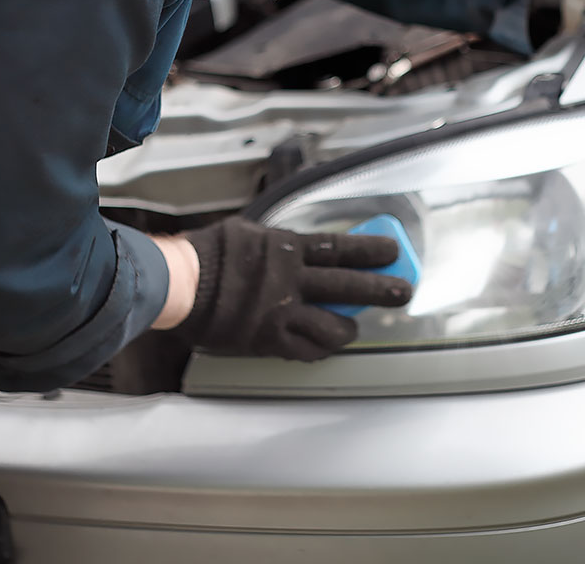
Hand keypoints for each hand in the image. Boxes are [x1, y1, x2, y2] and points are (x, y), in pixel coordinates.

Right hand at [172, 217, 412, 361]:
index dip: (369, 250)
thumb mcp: (247, 233)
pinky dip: (320, 349)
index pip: (338, 248)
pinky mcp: (269, 340)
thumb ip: (276, 242)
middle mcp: (290, 280)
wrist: (180, 285)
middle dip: (379, 289)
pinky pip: (305, 351)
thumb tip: (296, 245)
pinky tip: (326, 347)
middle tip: (403, 292)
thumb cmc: (208, 253)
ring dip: (348, 328)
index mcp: (285, 248)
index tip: (394, 250)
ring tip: (354, 327)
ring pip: (332, 326)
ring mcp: (281, 313)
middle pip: (346, 286)